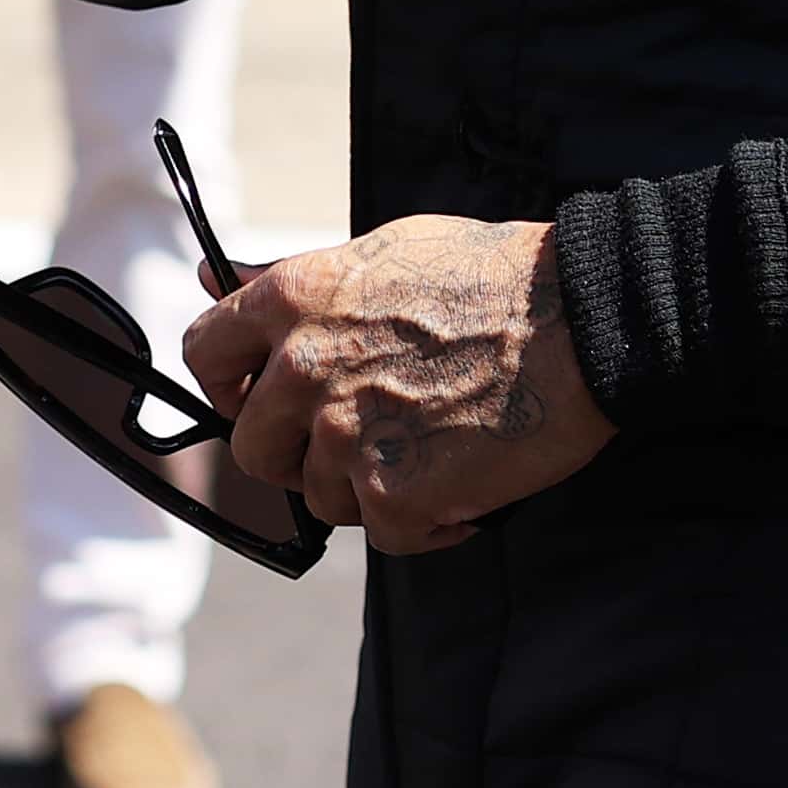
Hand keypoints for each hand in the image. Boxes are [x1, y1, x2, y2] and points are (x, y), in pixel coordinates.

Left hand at [180, 217, 614, 554]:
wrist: (583, 319)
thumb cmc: (490, 277)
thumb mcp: (378, 252)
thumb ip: (291, 279)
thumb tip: (211, 274)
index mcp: (292, 300)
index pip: (204, 355)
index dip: (230, 387)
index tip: (261, 401)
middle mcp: (303, 369)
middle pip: (256, 449)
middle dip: (302, 454)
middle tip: (365, 440)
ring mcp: (346, 435)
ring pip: (323, 497)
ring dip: (371, 489)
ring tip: (432, 452)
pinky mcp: (396, 493)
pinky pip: (385, 535)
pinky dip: (425, 523)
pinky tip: (463, 487)